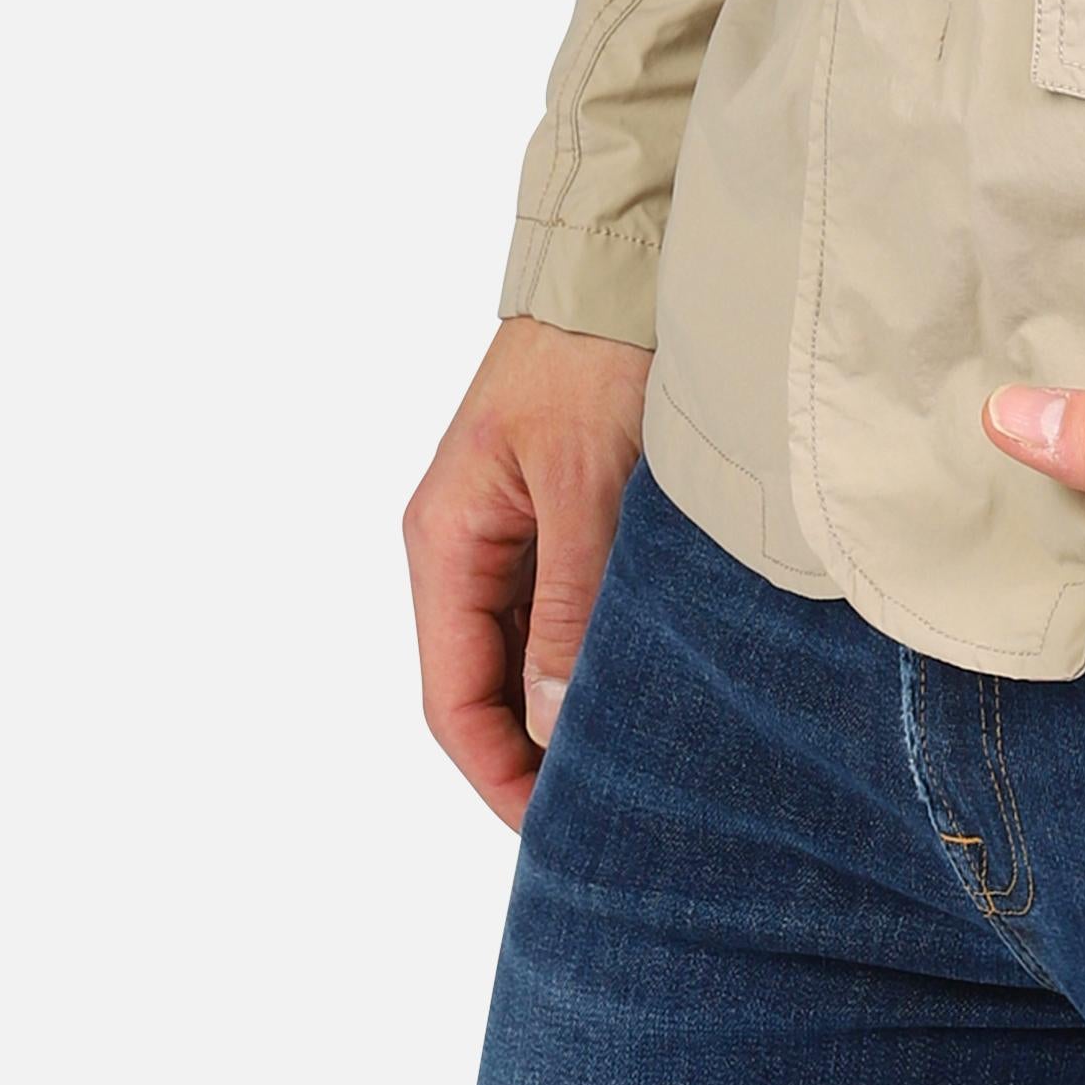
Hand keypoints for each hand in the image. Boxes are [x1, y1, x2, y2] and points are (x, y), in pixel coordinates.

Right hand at [404, 316, 651, 824]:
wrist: (625, 259)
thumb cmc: (593, 357)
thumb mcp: (584, 486)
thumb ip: (570, 604)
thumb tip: (555, 722)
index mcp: (443, 540)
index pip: (453, 698)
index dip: (498, 772)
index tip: (557, 825)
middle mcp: (463, 543)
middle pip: (484, 683)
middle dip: (534, 750)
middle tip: (608, 807)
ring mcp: (507, 528)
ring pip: (525, 649)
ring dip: (565, 700)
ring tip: (631, 756)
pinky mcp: (553, 511)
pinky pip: (559, 607)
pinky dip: (589, 649)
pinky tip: (641, 679)